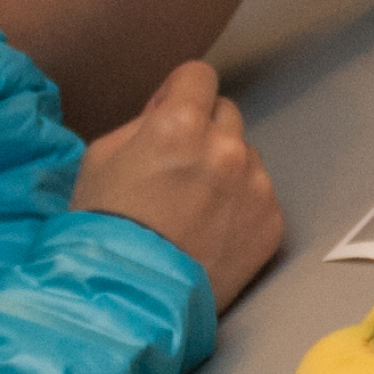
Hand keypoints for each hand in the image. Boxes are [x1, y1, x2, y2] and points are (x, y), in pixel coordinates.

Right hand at [71, 61, 283, 308]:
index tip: (173, 114)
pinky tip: (211, 231)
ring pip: (246, 155)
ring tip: (194, 208)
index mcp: (181, 123)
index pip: (200, 75)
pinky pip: (259, 195)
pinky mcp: (272, 221)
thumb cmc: (105, 227)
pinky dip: (241, 206)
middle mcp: (226, 148)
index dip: (182, 92)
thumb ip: (143, 120)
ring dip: (226, 169)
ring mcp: (255, 186)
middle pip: (226, 114)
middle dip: (204, 131)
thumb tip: (170, 104)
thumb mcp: (102, 156)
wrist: (130, 298)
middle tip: (178, 169)